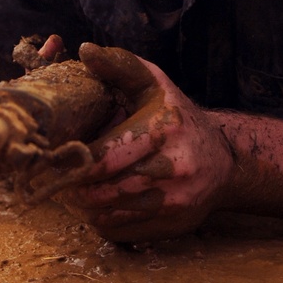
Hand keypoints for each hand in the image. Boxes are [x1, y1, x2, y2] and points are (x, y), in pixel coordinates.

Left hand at [58, 43, 234, 242]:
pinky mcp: (173, 226)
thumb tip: (85, 51)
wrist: (224, 161)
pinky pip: (120, 231)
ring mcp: (174, 201)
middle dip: (75, 188)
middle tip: (61, 179)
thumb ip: (119, 66)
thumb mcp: (154, 85)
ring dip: (85, 206)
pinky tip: (101, 204)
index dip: (73, 162)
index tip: (57, 158)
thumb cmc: (178, 119)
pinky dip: (103, 220)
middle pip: (102, 190)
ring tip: (77, 191)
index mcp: (164, 128)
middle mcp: (174, 167)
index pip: (101, 157)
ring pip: (108, 213)